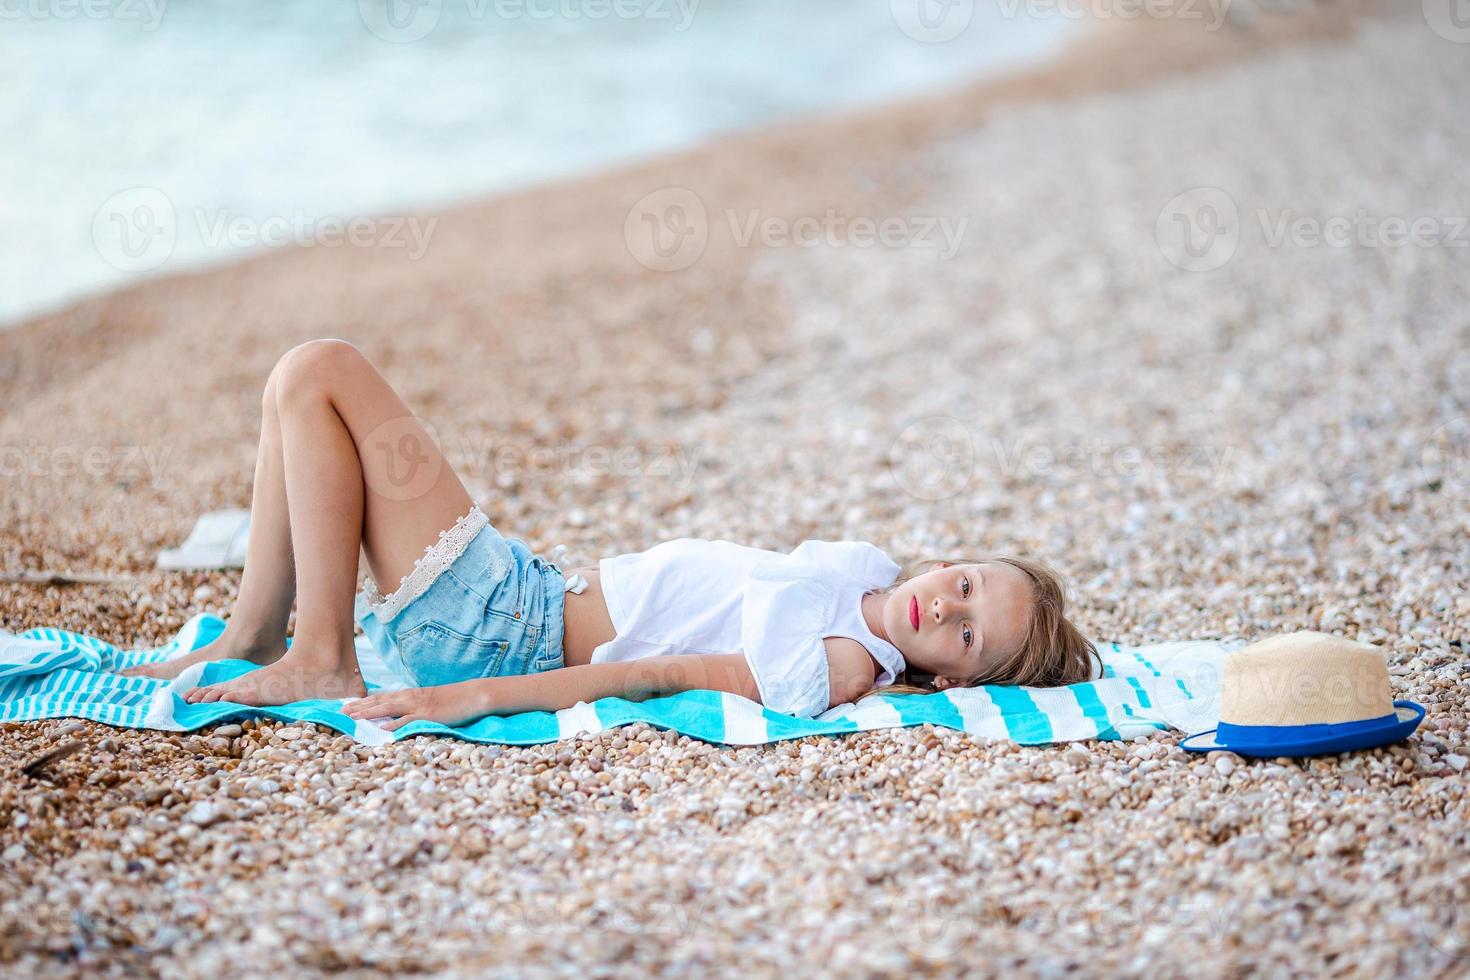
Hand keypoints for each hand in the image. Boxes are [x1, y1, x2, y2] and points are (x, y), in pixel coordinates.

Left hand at [342, 681, 490, 730]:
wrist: (472, 695)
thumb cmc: (452, 699)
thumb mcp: (429, 700)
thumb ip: (413, 706)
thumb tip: (399, 715)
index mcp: (410, 694)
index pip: (381, 696)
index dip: (362, 701)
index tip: (346, 704)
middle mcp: (410, 697)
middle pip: (379, 701)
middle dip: (359, 706)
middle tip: (340, 710)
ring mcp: (418, 706)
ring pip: (388, 708)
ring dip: (369, 712)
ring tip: (353, 717)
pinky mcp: (428, 715)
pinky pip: (409, 720)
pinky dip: (395, 724)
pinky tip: (383, 729)